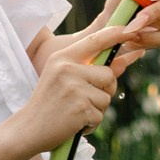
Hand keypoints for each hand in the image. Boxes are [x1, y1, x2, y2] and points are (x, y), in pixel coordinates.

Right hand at [9, 15, 142, 157]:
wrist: (27, 129)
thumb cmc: (49, 103)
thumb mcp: (63, 78)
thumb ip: (91, 69)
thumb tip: (124, 61)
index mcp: (62, 58)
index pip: (95, 40)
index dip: (116, 33)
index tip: (131, 29)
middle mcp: (68, 69)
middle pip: (108, 74)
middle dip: (104, 90)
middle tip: (82, 99)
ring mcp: (74, 88)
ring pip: (107, 97)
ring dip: (96, 109)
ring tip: (75, 111)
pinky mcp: (80, 108)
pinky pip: (100, 115)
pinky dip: (91, 123)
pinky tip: (74, 123)